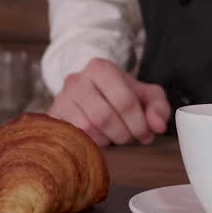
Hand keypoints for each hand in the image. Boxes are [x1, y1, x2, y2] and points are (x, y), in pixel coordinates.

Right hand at [48, 58, 170, 146]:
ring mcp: (61, 98)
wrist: (88, 90)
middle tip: (132, 139)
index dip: (139, 123)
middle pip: (104, 116)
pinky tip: (100, 141)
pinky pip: (72, 137)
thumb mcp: (145, 94)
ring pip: (86, 129)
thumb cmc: (119, 94)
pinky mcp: (52, 116)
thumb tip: (158, 126)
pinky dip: (89, 144)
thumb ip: (158, 107)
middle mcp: (77, 80)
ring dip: (107, 140)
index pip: (124, 100)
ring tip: (116, 138)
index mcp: (101, 68)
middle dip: (124, 134)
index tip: (146, 135)